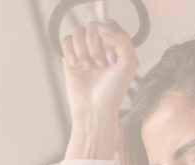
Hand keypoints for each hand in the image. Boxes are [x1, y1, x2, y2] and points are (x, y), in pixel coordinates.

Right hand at [61, 19, 137, 160]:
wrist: (95, 109)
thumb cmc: (114, 90)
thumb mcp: (129, 63)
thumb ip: (122, 40)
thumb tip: (101, 27)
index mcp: (116, 44)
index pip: (109, 24)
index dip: (109, 37)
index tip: (112, 59)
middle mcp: (100, 45)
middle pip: (92, 27)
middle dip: (96, 46)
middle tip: (101, 65)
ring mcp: (84, 50)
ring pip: (78, 32)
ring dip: (83, 50)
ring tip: (89, 68)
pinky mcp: (70, 58)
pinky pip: (66, 41)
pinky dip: (70, 50)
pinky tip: (75, 63)